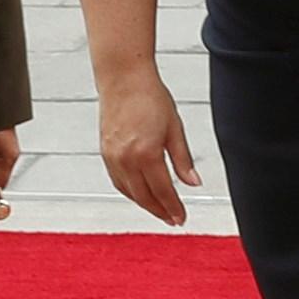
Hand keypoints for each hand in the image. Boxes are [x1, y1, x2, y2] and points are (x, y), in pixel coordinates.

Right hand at [93, 64, 197, 224]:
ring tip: (160, 210)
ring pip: (129, 192)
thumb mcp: (175, 128)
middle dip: (160, 211)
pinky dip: (130, 192)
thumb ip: (183, 159)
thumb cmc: (150, 97)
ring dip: (145, 204)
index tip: (181, 218)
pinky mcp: (105, 153)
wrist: (123, 79)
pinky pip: (117, 181)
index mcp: (146, 153)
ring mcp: (112, 157)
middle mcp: (126, 159)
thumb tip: (193, 182)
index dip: (173, 208)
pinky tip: (140, 194)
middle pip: (144, 196)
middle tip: (172, 219)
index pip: (162, 191)